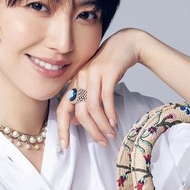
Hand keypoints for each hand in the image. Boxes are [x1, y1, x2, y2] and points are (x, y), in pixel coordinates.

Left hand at [56, 28, 142, 149]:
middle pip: (80, 112)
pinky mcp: (108, 71)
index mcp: (74, 82)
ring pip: (93, 107)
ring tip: (111, 135)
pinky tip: (114, 122)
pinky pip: (106, 97)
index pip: (62, 109)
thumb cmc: (110, 66)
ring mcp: (93, 73)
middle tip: (102, 142)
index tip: (65, 146)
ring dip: (102, 125)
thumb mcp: (94, 83)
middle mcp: (80, 77)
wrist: (126, 43)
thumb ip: (85, 101)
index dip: (62, 129)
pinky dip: (110, 113)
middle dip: (91, 131)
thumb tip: (77, 122)